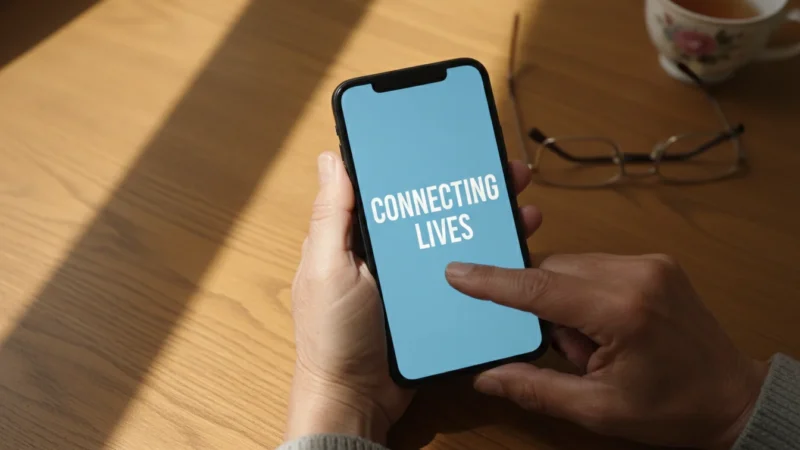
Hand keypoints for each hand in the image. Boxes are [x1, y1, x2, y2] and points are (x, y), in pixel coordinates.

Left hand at [287, 152, 542, 442]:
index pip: (389, 185)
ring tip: (520, 205)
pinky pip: (462, 272)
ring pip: (453, 235)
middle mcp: (385, 250)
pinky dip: (487, 258)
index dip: (418, 161)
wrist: (358, 399)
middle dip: (466, 186)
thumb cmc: (334, 336)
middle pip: (431, 205)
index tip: (450, 142)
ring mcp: (411, 276)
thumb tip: (332, 158)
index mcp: (355, 235)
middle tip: (504, 172)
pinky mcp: (432, 301)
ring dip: (485, 218)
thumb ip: (333, 216)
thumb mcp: (329, 269)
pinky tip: (512, 247)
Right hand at [445, 254, 767, 448]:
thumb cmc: (671, 408)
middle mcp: (635, 274)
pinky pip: (594, 266)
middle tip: (568, 351)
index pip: (539, 288)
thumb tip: (486, 377)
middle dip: (543, 308)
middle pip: (553, 271)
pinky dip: (584, 293)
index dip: (493, 281)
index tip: (457, 272)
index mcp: (621, 311)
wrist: (733, 398)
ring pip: (572, 266)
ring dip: (564, 301)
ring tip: (593, 345)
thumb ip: (535, 388)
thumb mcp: (597, 409)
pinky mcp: (654, 262)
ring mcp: (648, 263)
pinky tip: (603, 327)